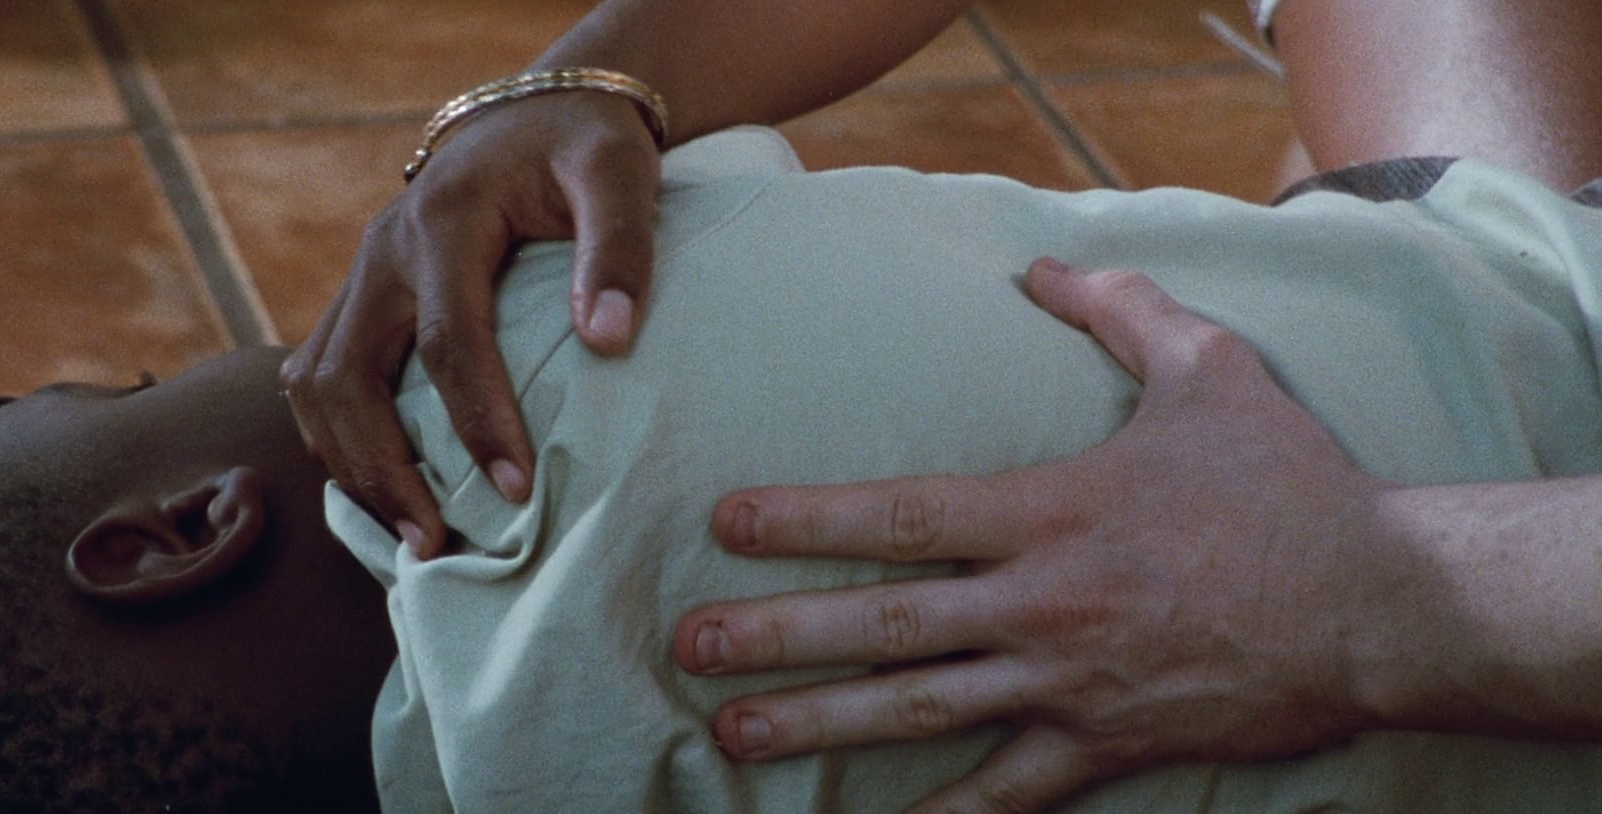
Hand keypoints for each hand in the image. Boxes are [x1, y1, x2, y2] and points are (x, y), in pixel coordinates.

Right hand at [281, 91, 662, 556]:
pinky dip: (341, 444)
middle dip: (381, 469)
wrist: (537, 114)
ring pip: (314, 386)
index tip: (517, 492)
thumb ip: (619, 250)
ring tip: (409, 537)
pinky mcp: (361, 301)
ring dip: (350, 467)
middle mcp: (383, 251)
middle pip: (345, 378)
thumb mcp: (619, 175)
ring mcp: (362, 277)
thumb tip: (608, 342)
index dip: (478, 422)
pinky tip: (383, 496)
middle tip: (434, 544)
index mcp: (443, 220)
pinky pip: (321, 382)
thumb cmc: (586, 150)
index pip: (448, 340)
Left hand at [673, 258, 1397, 812]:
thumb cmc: (1288, 483)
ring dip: (821, 725)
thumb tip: (1037, 263)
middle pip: (885, 622)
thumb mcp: (1209, 366)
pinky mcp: (1107, 746)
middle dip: (777, 635)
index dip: (806, 519)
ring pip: (923, 711)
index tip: (724, 524)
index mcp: (1052, 509)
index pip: (903, 513)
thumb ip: (1114, 308)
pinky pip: (1008, 796)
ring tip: (734, 736)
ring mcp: (1070, 683)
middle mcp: (1043, 602)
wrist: (1384, 601)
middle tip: (689, 646)